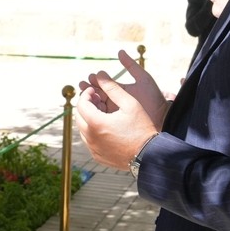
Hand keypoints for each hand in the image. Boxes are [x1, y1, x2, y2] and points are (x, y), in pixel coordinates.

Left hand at [74, 50, 169, 169]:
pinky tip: (107, 126)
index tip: (95, 89)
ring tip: (104, 112)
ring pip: (83, 129)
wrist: (150, 155)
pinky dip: (93, 131)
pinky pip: (89, 141)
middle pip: (79, 116)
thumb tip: (100, 74)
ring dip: (89, 118)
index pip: (81, 104)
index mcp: (96, 123)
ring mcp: (93, 149)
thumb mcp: (130, 103)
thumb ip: (113, 88)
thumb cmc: (142, 128)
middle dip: (87, 105)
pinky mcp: (98, 156)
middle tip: (99, 99)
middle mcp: (91, 138)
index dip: (86, 94)